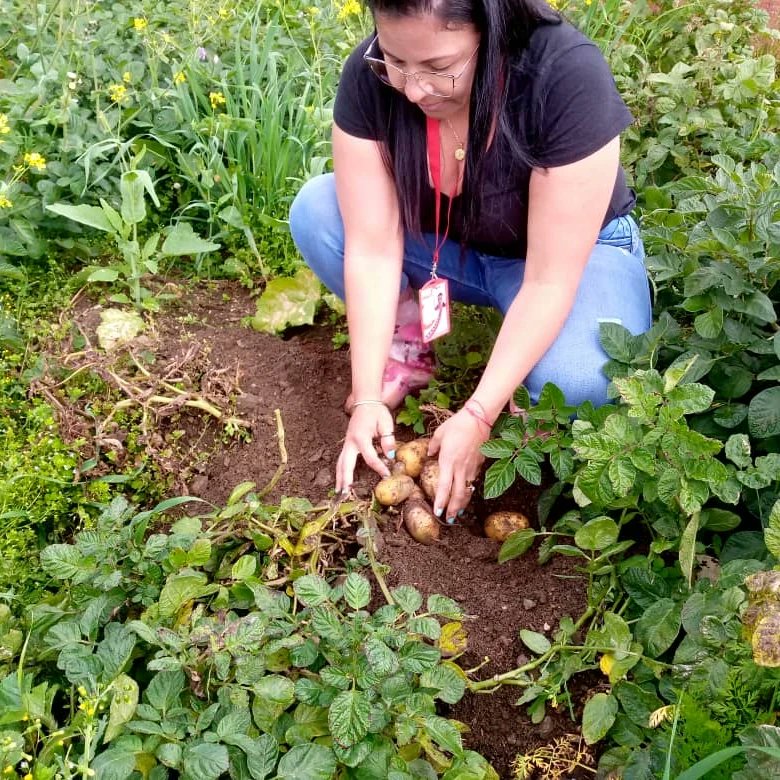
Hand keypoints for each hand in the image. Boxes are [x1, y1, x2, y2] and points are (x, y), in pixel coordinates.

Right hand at [336, 404, 395, 492]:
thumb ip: (388, 439)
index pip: (370, 457)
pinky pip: (342, 459)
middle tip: (345, 494)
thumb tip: (390, 456)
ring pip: (340, 463)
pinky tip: (341, 481)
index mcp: (361, 437)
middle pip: (346, 464)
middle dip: (345, 479)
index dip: (379, 467)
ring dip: (339, 477)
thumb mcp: (386, 423)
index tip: (387, 475)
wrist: (365, 402)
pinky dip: (340, 471)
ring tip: (339, 492)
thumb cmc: (376, 411)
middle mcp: (350, 442)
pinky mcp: (347, 444)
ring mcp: (347, 443)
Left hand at [428, 409, 488, 523]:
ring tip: (457, 512)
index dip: (441, 501)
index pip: (444, 487)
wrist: (479, 418)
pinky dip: (469, 488)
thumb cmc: (457, 424)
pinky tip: (466, 492)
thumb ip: (433, 446)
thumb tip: (429, 453)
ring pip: (467, 489)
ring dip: (462, 502)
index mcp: (448, 461)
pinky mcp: (480, 463)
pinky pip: (473, 479)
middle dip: (453, 509)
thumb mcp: (439, 433)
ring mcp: (472, 466)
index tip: (437, 512)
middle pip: (458, 494)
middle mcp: (460, 467)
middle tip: (448, 519)